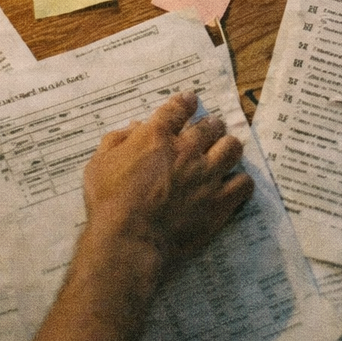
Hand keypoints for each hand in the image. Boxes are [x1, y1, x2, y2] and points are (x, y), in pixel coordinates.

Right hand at [81, 90, 253, 275]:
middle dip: (210, 125)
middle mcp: (187, 151)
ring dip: (227, 148)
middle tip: (208, 131)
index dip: (186, 102)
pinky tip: (232, 184)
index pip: (178, 108)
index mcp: (156, 136)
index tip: (190, 100)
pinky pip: (243, 183)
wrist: (129, 240)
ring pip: (232, 148)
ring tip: (222, 153)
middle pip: (211, 126)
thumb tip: (134, 127)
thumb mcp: (98, 164)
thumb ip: (116, 141)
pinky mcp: (219, 202)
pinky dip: (240, 181)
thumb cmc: (109, 203)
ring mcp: (207, 176)